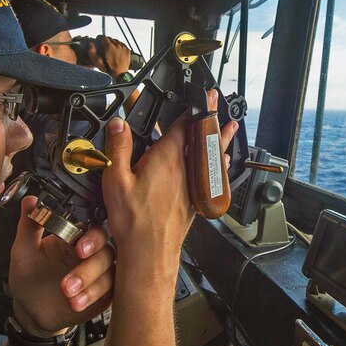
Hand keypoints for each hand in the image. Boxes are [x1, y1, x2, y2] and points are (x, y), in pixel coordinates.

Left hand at [8, 196, 114, 334]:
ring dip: (90, 284)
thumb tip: (30, 201)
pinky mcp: (103, 295)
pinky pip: (109, 293)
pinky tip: (76, 303)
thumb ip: (30, 226)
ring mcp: (99, 275)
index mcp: (76, 237)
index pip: (94, 229)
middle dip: (91, 266)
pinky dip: (93, 297)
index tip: (79, 248)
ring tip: (67, 293)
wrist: (30, 310)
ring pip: (110, 273)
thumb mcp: (24, 250)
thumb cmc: (28, 276)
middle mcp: (92, 253)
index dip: (92, 237)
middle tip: (70, 279)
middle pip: (107, 252)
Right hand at [87, 35, 131, 77]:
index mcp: (109, 47)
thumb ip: (92, 53)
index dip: (99, 38)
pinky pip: (122, 44)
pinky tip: (116, 50)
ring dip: (112, 43)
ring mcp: (123, 47)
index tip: (98, 40)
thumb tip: (90, 44)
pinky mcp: (127, 50)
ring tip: (110, 49)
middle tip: (103, 46)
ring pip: (116, 41)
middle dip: (105, 41)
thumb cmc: (109, 69)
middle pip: (109, 38)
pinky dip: (118, 46)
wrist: (121, 74)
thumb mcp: (98, 62)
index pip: (103, 37)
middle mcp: (117, 45)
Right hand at [101, 89, 237, 280]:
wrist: (150, 252)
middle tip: (218, 100)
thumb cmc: (134, 222)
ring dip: (220, 137)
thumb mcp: (114, 180)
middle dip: (210, 116)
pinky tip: (224, 163)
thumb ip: (118, 149)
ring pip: (211, 154)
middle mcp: (184, 169)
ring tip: (230, 125)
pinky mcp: (195, 199)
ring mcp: (192, 184)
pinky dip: (218, 164)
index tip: (203, 93)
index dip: (194, 107)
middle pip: (202, 136)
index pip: (185, 124)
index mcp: (167, 158)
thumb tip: (118, 124)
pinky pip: (211, 175)